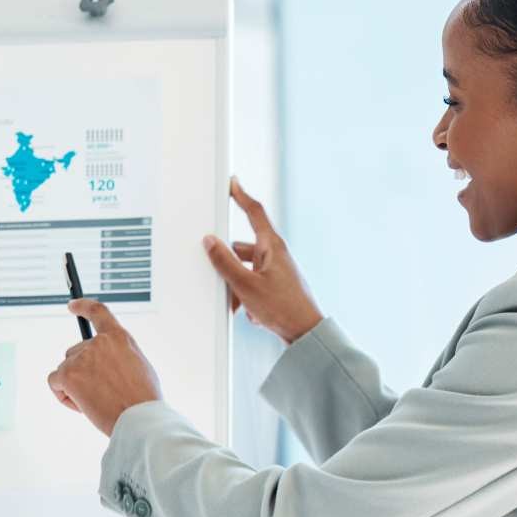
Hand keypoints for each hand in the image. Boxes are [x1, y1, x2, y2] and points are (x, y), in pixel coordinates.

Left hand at [46, 298, 162, 435]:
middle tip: (101, 393)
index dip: (83, 306)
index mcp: (119, 337)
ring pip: (66, 369)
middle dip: (82, 372)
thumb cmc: (143, 400)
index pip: (98, 312)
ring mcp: (81, 357)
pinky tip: (81, 404)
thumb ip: (118, 356)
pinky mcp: (68, 374)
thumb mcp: (139, 366)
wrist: (140, 418)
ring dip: (74, 385)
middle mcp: (98, 342)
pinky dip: (62, 395)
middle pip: (76, 352)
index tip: (73, 305)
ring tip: (95, 401)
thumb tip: (104, 364)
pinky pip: (55, 381)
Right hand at [205, 177, 324, 344]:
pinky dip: (247, 295)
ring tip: (238, 302)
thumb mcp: (245, 285)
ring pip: (246, 269)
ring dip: (237, 284)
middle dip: (230, 261)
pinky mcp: (277, 286)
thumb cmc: (283, 308)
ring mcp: (277, 271)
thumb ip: (225, 262)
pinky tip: (250, 312)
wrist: (306, 334)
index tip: (232, 182)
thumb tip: (210, 242)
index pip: (254, 212)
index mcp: (272, 246)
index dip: (241, 195)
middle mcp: (276, 255)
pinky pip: (253, 284)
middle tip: (220, 270)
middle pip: (243, 247)